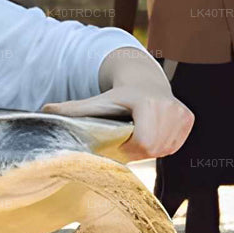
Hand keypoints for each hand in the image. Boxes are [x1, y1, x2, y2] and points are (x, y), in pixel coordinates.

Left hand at [41, 51, 192, 160]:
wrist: (142, 82)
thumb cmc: (115, 98)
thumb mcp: (95, 103)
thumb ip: (73, 110)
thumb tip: (44, 111)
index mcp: (148, 103)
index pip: (144, 143)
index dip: (130, 148)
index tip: (120, 140)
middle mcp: (170, 107)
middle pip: (154, 149)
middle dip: (137, 150)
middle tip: (126, 139)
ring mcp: (183, 114)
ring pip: (165, 150)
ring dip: (149, 148)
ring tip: (137, 133)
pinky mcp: (189, 119)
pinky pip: (174, 146)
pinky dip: (161, 145)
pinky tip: (151, 132)